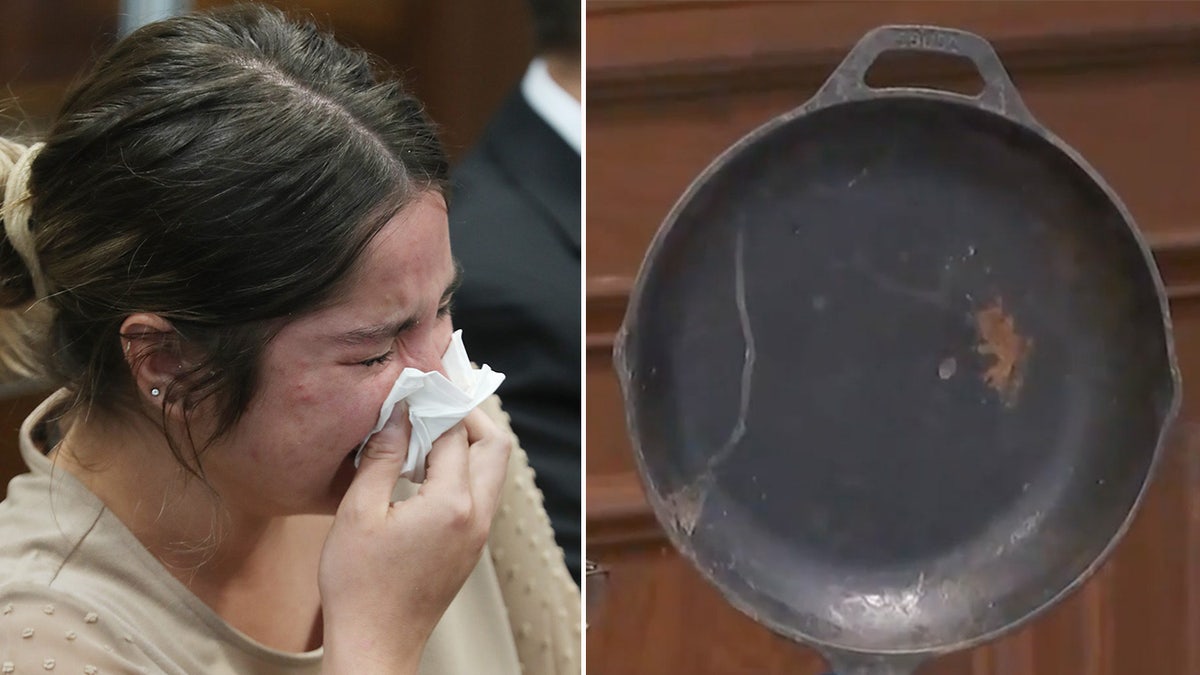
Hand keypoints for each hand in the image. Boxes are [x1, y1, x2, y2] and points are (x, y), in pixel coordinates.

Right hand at [318, 407, 511, 674]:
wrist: (375, 645)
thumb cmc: (359, 585)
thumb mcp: (359, 512)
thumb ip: (383, 457)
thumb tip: (398, 413)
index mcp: (452, 504)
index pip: (457, 433)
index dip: (436, 402)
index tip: (416, 383)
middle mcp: (477, 516)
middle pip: (496, 447)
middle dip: (468, 417)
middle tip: (432, 403)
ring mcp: (478, 534)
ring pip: (492, 470)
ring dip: (466, 445)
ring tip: (422, 433)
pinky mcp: (470, 547)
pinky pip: (479, 493)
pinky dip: (461, 471)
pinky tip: (422, 470)